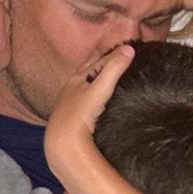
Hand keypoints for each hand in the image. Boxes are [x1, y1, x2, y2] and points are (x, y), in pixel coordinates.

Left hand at [45, 45, 134, 167]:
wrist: (63, 144)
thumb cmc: (79, 114)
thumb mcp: (99, 89)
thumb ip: (114, 69)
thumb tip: (130, 49)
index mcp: (78, 79)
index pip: (98, 61)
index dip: (112, 54)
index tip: (125, 49)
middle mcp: (71, 89)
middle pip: (87, 70)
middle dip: (98, 62)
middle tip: (110, 55)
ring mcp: (70, 104)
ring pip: (84, 86)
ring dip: (94, 80)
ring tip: (103, 77)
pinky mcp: (72, 119)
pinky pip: (83, 101)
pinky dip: (91, 96)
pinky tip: (95, 104)